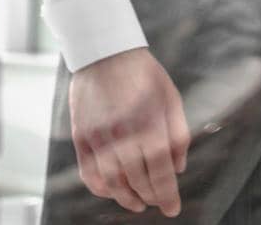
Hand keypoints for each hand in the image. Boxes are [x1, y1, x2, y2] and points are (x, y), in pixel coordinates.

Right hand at [68, 48, 188, 216]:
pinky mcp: (82, 137)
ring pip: (112, 183)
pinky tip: (114, 192)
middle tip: (159, 203)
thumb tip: (179, 167)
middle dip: (151, 198)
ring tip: (139, 204)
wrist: (106, 52)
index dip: (167, 195)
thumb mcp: (171, 98)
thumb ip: (178, 134)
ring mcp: (100, 138)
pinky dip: (101, 189)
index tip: (173, 209)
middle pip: (138, 181)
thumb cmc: (144, 74)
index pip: (160, 171)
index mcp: (150, 124)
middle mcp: (123, 134)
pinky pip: (89, 174)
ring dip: (126, 199)